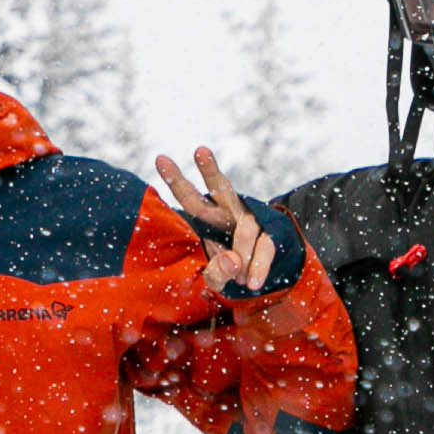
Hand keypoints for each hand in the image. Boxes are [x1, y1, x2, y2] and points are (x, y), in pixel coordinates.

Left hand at [148, 146, 276, 296]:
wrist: (271, 271)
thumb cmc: (234, 268)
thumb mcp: (217, 277)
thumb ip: (217, 273)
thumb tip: (233, 262)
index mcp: (211, 217)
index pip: (191, 198)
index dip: (176, 180)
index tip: (160, 159)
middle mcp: (230, 211)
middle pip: (221, 187)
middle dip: (209, 170)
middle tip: (199, 150)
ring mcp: (253, 220)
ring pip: (246, 226)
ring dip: (240, 256)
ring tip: (240, 281)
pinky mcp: (273, 233)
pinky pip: (265, 247)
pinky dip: (258, 267)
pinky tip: (252, 283)